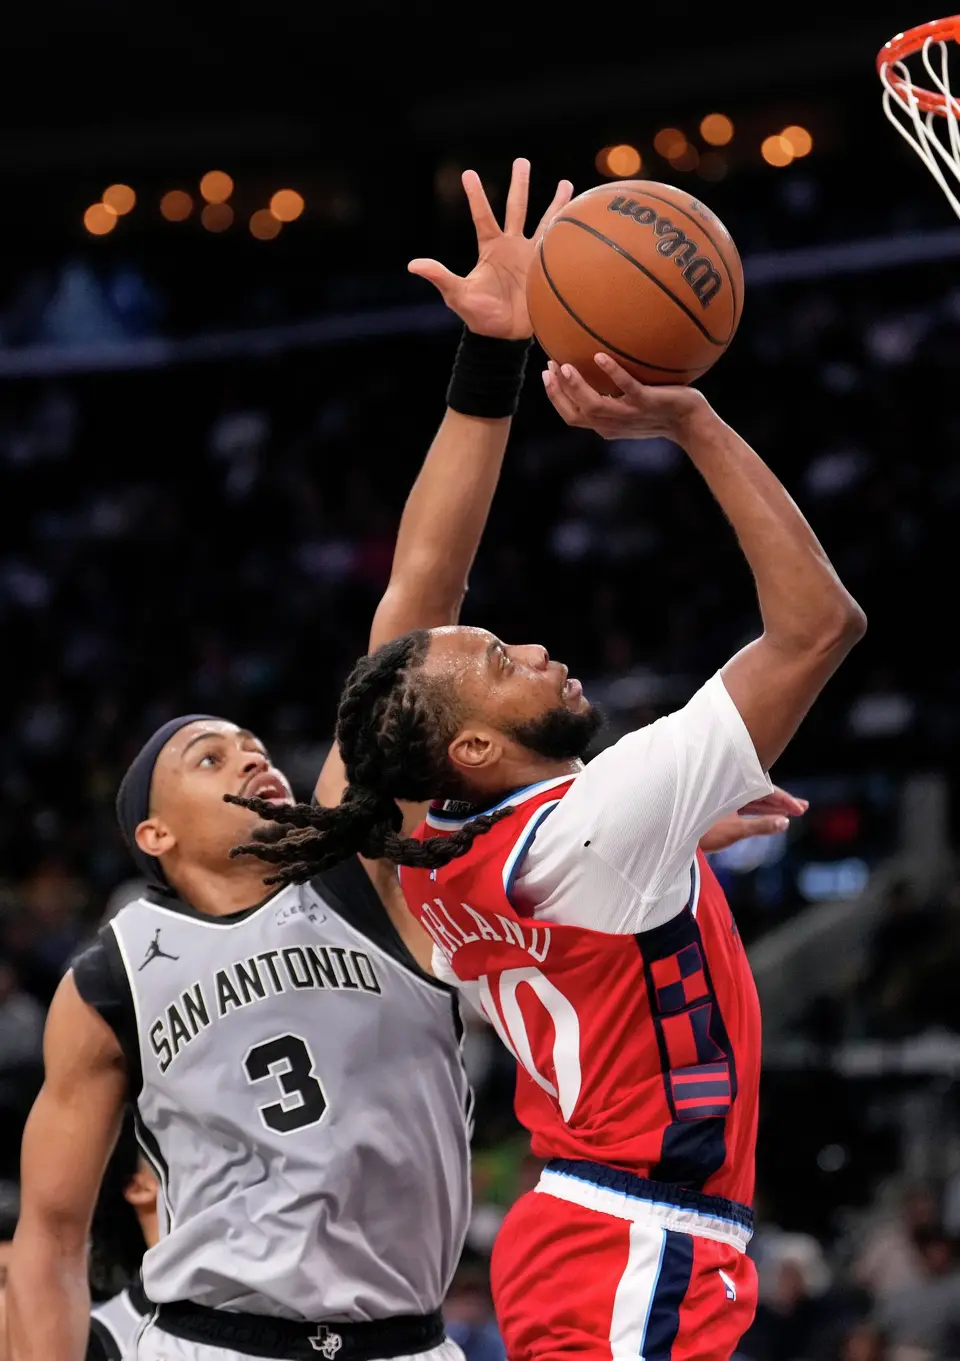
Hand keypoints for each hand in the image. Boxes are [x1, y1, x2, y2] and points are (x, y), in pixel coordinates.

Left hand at [408, 158, 572, 339]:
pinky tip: (583, 218)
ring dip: (555, 204)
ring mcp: (531, 256)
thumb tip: (413, 264)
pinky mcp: (547, 269)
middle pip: (516, 208)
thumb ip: (440, 277)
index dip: (476, 196)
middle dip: (520, 185)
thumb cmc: (479, 317)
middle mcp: (511, 246)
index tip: (469, 173)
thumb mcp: (457, 296)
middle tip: (522, 161)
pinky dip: (570, 234)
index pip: (483, 216)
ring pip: (544, 222)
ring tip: (567, 184)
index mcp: (490, 248)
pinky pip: (560, 247)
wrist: (505, 337)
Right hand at [543, 353, 706, 438]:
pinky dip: (612, 373)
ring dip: (576, 387)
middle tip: (550, 366)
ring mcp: (630, 415)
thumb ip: (615, 391)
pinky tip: (600, 356)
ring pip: (595, 406)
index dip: (555, 398)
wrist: (691, 422)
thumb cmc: (663, 409)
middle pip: (576, 414)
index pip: (572, 416)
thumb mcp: (633, 404)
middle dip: (558, 392)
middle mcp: (614, 424)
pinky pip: (627, 388)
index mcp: (607, 425)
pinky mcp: (647, 403)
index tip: (546, 374)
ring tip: (565, 366)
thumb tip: (599, 360)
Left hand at [699, 788, 807, 854]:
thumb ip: (760, 826)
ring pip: (751, 799)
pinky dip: (756, 809)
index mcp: (732, 788)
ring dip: (770, 805)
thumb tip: (785, 822)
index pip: (766, 792)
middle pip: (760, 793)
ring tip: (791, 810)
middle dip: (781, 801)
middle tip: (802, 808)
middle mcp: (727, 790)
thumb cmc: (698, 831)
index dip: (784, 800)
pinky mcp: (714, 808)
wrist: (668, 835)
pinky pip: (741, 804)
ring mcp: (720, 799)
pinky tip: (766, 813)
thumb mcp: (733, 831)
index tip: (801, 809)